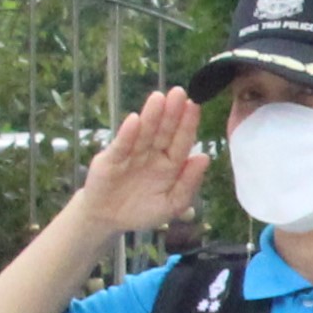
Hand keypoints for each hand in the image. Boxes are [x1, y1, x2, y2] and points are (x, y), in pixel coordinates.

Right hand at [73, 88, 209, 235]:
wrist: (108, 220)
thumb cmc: (143, 211)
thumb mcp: (171, 204)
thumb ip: (189, 183)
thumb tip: (204, 157)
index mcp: (170, 164)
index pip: (181, 142)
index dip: (187, 125)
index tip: (194, 106)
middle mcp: (152, 155)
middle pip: (163, 132)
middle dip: (171, 113)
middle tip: (179, 92)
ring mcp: (131, 154)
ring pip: (144, 133)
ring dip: (151, 116)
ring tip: (159, 98)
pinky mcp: (111, 159)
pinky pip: (121, 146)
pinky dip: (128, 134)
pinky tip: (135, 120)